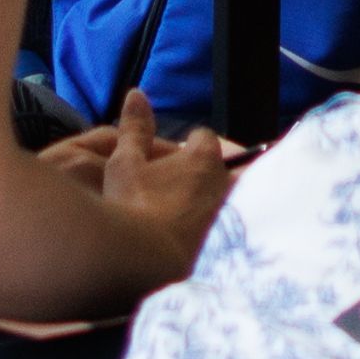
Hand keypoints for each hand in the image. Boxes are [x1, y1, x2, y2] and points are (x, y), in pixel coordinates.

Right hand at [67, 95, 235, 271]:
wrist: (150, 265)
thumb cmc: (134, 207)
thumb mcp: (125, 164)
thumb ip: (134, 129)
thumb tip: (136, 94)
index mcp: (204, 157)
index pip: (203, 138)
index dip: (186, 146)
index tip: (171, 159)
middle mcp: (227, 182)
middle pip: (221, 169)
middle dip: (205, 174)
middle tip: (178, 189)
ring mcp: (234, 215)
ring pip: (228, 199)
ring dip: (214, 202)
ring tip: (186, 216)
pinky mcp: (233, 246)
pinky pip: (232, 229)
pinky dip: (221, 229)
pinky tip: (199, 242)